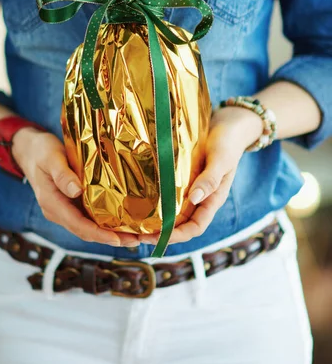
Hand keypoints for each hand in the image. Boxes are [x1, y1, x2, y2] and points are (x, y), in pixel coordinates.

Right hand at [12, 127, 139, 246]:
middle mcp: (59, 212)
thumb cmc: (41, 151)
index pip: (78, 224)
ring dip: (113, 234)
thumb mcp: (50, 157)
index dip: (98, 234)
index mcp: (52, 203)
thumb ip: (62, 174)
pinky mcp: (73, 205)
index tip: (117, 238)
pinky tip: (125, 223)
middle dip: (112, 238)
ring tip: (138, 236)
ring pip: (91, 227)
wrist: (30, 150)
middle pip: (87, 231)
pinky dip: (108, 223)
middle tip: (137, 240)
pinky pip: (91, 218)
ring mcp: (66, 210)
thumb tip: (76, 191)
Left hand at [138, 106, 262, 244]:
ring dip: (155, 220)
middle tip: (135, 235)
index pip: (194, 227)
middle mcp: (200, 198)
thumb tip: (194, 199)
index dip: (176, 236)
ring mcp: (191, 188)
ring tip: (132, 223)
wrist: (230, 125)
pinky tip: (139, 199)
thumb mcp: (221, 160)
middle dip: (159, 233)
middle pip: (179, 224)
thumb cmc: (228, 142)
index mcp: (212, 199)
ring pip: (172, 211)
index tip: (156, 238)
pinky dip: (155, 201)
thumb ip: (210, 179)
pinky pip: (168, 194)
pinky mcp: (183, 177)